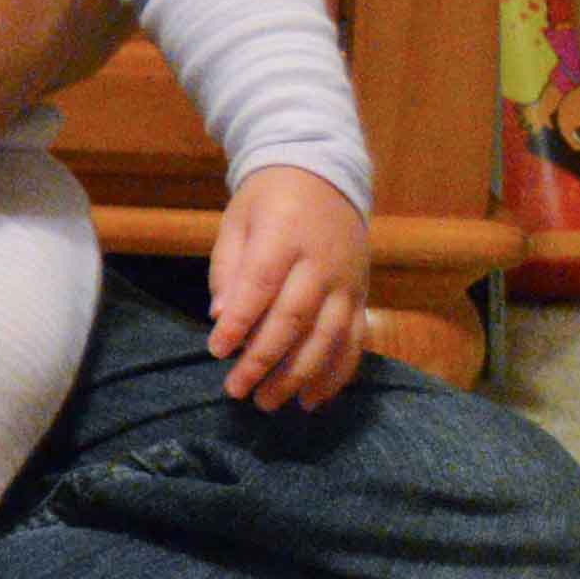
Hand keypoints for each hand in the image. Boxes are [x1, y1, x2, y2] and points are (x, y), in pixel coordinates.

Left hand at [207, 167, 371, 408]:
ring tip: (270, 402)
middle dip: (264, 359)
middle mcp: (322, 262)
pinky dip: (336, 373)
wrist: (325, 176)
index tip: (216, 351)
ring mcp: (348, 282)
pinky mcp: (362, 296)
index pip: (261, 285)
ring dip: (300, 376)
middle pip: (295, 318)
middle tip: (237, 391)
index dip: (239, 322)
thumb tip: (219, 316)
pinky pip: (355, 341)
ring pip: (328, 336)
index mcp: (284, 235)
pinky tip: (314, 398)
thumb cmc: (268, 201)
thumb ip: (228, 268)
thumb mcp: (237, 220)